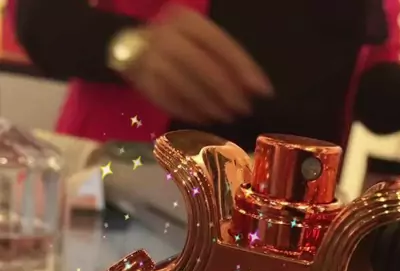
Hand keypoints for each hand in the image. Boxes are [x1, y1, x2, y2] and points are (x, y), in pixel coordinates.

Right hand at [124, 7, 273, 123]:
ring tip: (227, 116)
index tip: (263, 90)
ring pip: (187, 86)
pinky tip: (207, 118)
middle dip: (228, 91)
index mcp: (187, 20)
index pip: (221, 45)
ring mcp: (152, 59)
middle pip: (204, 67)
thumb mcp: (202, 42)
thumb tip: (254, 88)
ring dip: (211, 105)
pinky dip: (192, 113)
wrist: (133, 48)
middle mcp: (168, 36)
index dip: (245, 69)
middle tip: (244, 109)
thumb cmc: (179, 45)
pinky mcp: (144, 82)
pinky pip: (172, 102)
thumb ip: (227, 61)